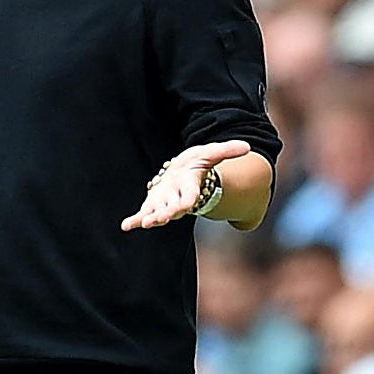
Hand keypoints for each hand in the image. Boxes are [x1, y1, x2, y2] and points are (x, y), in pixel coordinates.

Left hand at [120, 140, 250, 230]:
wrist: (184, 172)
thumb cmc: (198, 164)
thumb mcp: (211, 153)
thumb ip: (227, 150)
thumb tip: (247, 146)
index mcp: (191, 188)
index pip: (191, 197)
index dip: (188, 200)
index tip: (185, 205)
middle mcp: (178, 199)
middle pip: (174, 209)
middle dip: (167, 213)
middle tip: (160, 219)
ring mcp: (165, 203)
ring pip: (158, 214)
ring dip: (151, 219)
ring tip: (144, 224)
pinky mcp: (153, 204)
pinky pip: (143, 214)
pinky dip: (135, 221)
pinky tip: (126, 226)